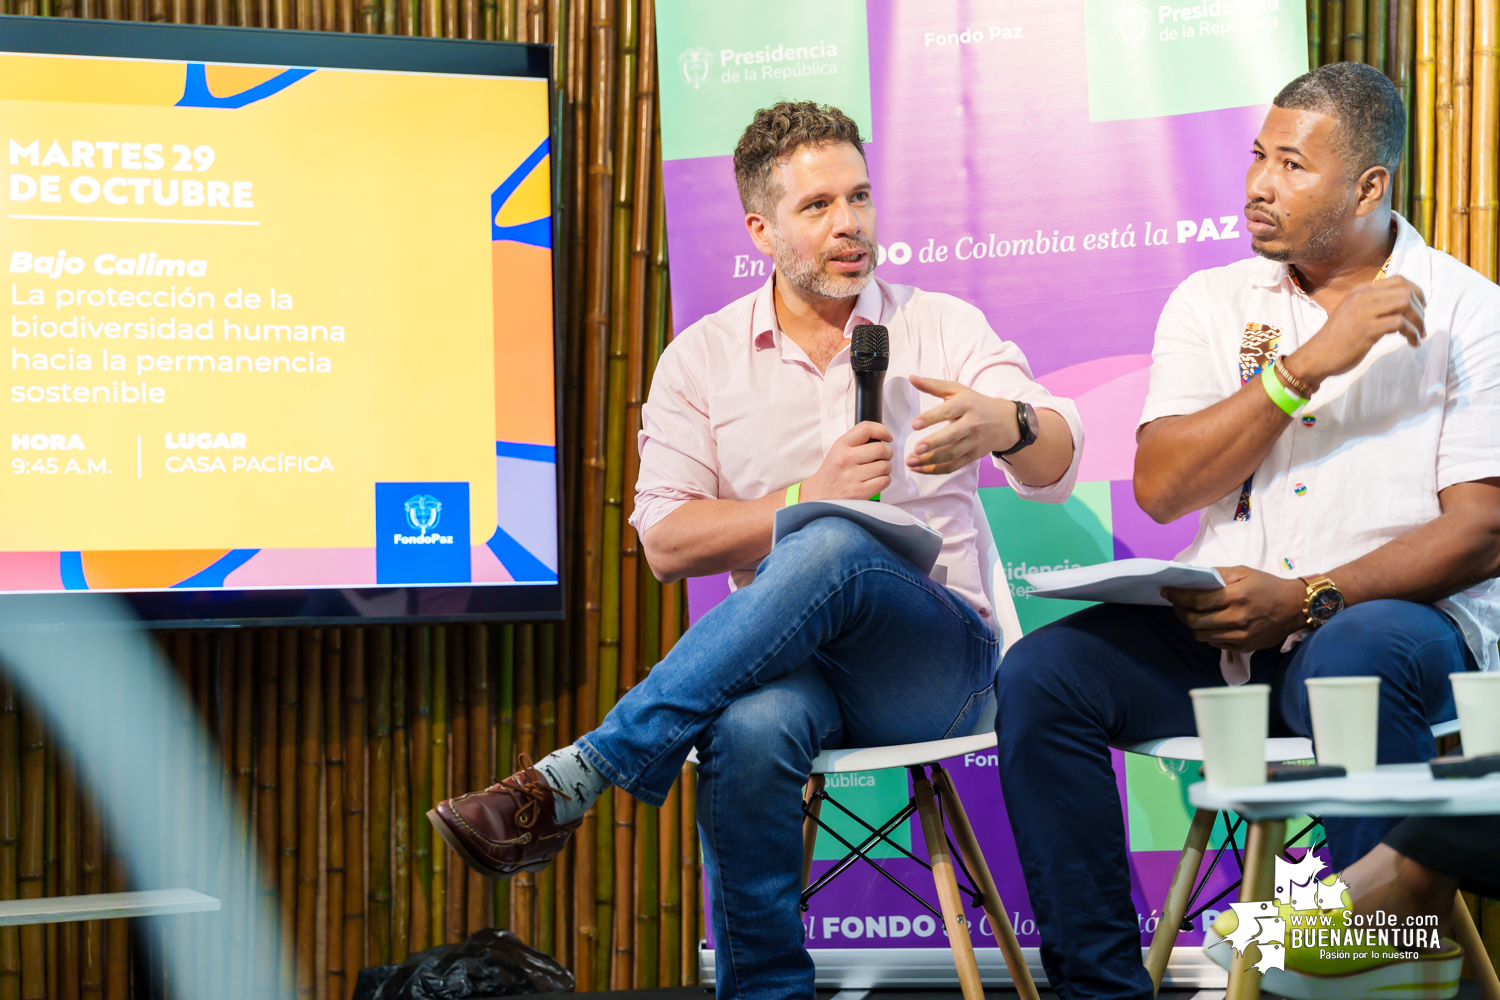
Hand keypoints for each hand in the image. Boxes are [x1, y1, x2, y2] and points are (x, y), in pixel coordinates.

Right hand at [800, 421, 892, 501]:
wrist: (819, 494)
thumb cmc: (833, 471)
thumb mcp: (838, 449)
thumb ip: (857, 440)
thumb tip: (882, 436)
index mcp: (841, 445)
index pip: (866, 428)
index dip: (882, 430)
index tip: (887, 437)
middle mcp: (846, 459)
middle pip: (881, 449)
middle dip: (888, 452)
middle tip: (884, 456)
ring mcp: (852, 477)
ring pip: (885, 466)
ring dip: (887, 467)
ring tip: (879, 469)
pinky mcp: (859, 492)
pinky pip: (883, 481)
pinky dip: (885, 480)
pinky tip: (877, 479)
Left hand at [906, 375, 1015, 474]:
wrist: (1005, 422)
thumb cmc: (975, 403)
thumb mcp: (957, 390)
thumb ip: (934, 385)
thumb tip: (911, 378)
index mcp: (966, 405)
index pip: (948, 412)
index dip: (931, 418)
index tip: (914, 424)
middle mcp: (971, 424)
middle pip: (952, 436)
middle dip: (933, 443)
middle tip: (916, 448)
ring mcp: (973, 442)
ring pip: (951, 454)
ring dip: (930, 461)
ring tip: (911, 461)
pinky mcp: (973, 456)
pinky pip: (954, 466)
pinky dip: (936, 470)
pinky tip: (920, 469)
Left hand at [1161, 566, 1305, 652]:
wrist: (1295, 607)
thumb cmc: (1268, 586)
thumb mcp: (1244, 572)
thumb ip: (1218, 574)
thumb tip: (1192, 576)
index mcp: (1236, 596)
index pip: (1197, 600)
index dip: (1178, 597)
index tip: (1166, 592)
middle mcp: (1237, 618)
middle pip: (1195, 620)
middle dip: (1180, 611)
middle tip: (1175, 604)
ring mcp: (1240, 636)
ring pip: (1201, 635)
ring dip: (1191, 624)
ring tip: (1190, 614)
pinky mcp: (1244, 647)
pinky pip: (1215, 643)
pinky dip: (1207, 634)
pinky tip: (1208, 624)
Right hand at [1289, 276, 1424, 391]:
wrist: (1315, 357)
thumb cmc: (1335, 339)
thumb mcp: (1352, 313)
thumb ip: (1372, 305)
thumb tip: (1401, 306)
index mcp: (1360, 291)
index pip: (1399, 280)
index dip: (1417, 292)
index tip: (1420, 308)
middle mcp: (1362, 297)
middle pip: (1406, 291)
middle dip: (1421, 308)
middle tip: (1421, 325)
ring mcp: (1364, 312)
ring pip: (1406, 304)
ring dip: (1419, 320)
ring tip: (1418, 334)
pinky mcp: (1367, 329)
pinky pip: (1400, 324)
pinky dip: (1412, 333)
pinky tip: (1412, 342)